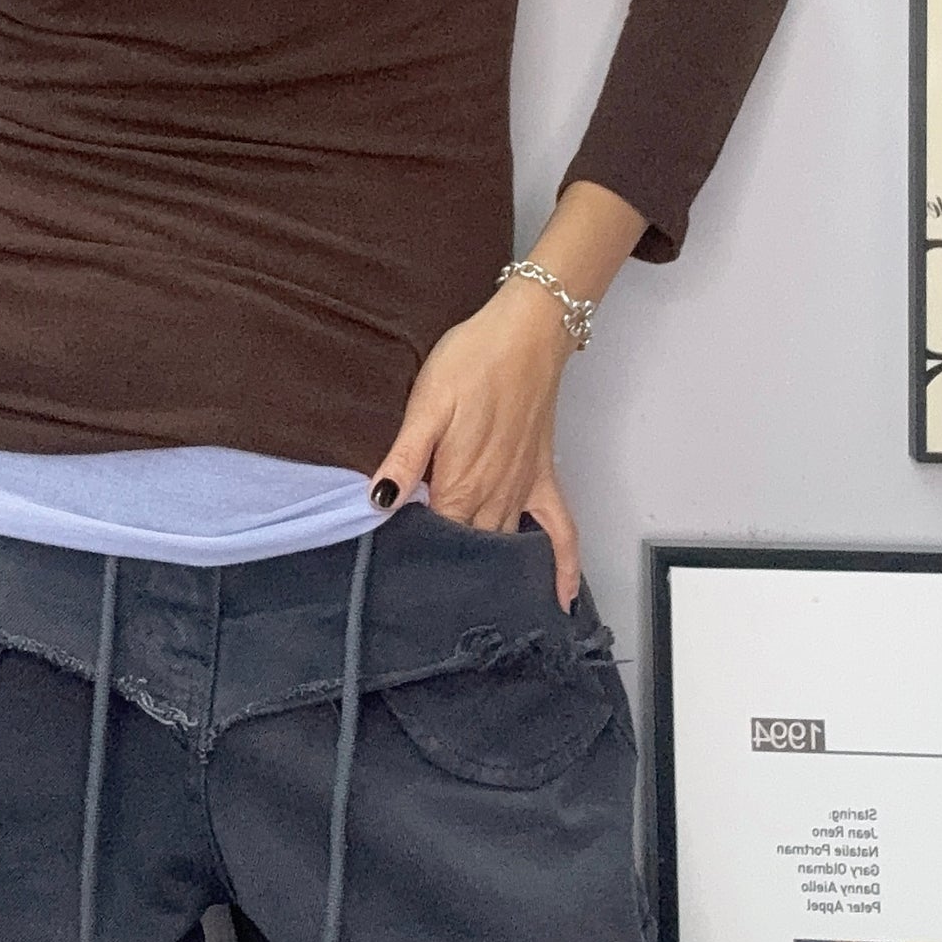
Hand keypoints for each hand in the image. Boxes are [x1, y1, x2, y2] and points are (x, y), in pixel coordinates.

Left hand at [367, 284, 584, 610]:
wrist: (525, 334)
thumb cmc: (472, 361)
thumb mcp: (426, 404)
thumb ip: (404, 458)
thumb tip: (378, 501)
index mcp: (460, 483)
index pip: (435, 539)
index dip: (415, 557)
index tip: (399, 576)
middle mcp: (494, 496)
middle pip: (469, 548)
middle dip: (450, 571)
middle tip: (429, 598)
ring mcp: (522, 489)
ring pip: (506, 547)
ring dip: (492, 575)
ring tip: (473, 608)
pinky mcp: (543, 477)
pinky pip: (562, 530)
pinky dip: (564, 566)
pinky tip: (561, 598)